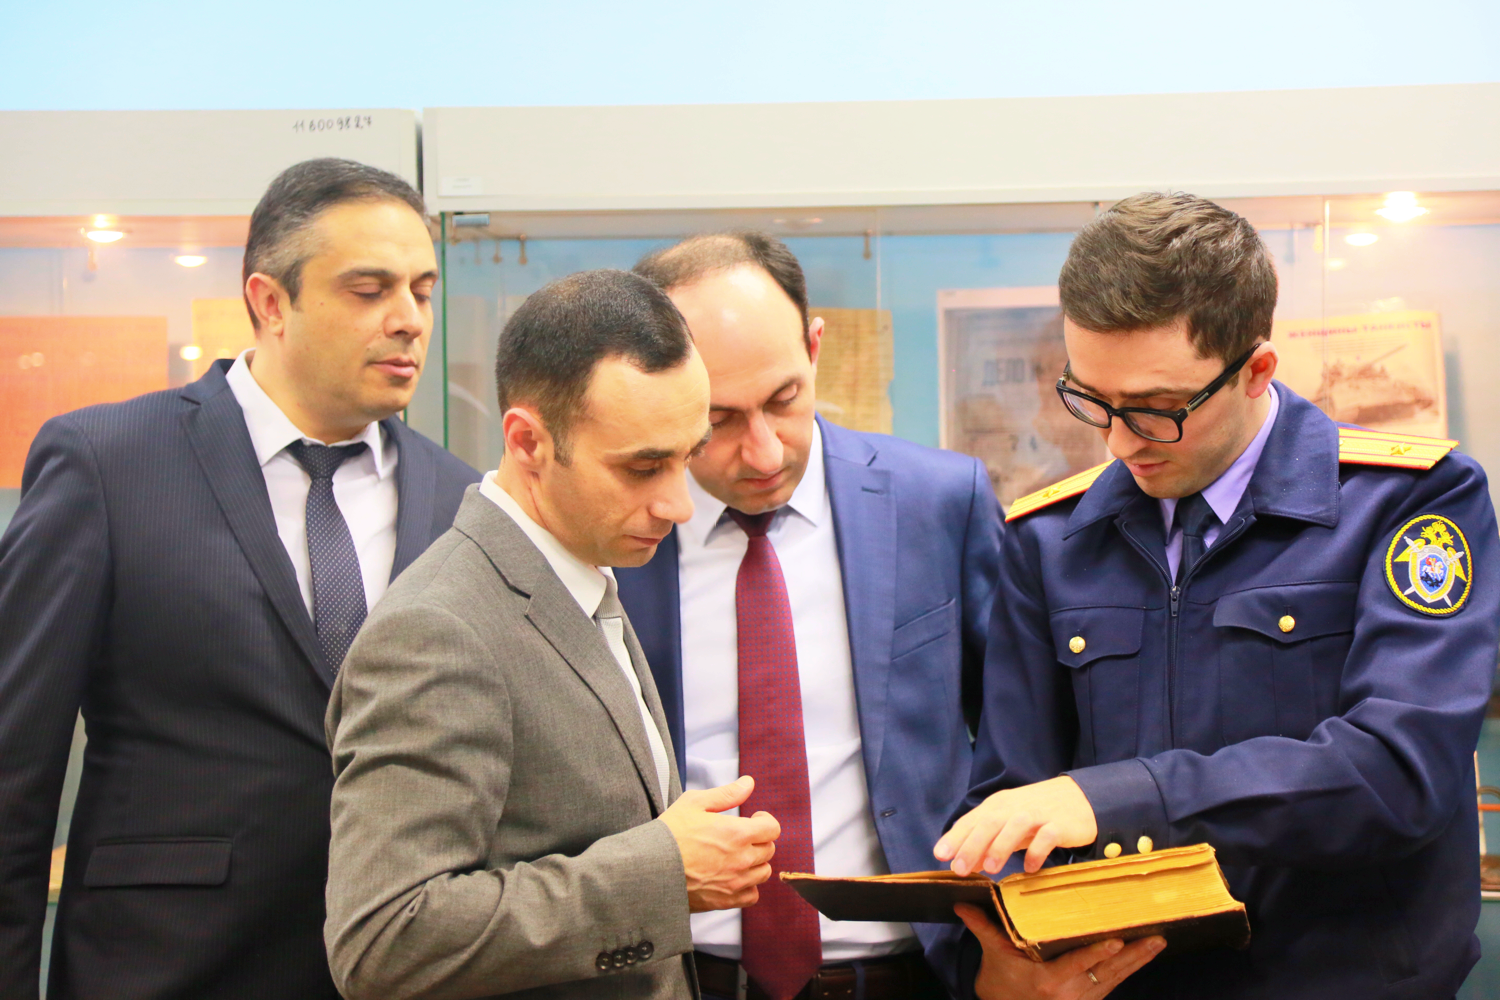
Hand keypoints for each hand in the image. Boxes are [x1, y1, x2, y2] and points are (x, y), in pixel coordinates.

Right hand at [660, 775, 780, 911]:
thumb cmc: (670, 833)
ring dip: (756, 863)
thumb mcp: (695, 803)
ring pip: (763, 873)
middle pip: (769, 850)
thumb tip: (748, 783)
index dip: (765, 821)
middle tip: (742, 837)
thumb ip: (727, 794)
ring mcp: (735, 882)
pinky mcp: (726, 901)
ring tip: (738, 857)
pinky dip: (748, 887)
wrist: (649, 868)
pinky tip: (734, 877)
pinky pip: (752, 896)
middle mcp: (742, 859)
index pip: (772, 829)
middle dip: (759, 840)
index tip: (754, 819)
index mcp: (737, 833)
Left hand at [934, 776, 1096, 874]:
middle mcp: (1014, 807)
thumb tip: (960, 862)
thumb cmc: (1037, 814)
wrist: (1079, 798)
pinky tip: (1029, 869)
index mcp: (998, 805)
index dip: (955, 837)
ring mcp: (1038, 814)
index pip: (972, 820)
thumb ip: (985, 842)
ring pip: (1015, 826)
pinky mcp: (1060, 824)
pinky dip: (1037, 852)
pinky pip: (1046, 837)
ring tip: (990, 868)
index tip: (939, 855)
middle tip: (959, 869)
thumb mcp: (1007, 825)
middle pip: (989, 822)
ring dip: (1000, 846)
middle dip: (972, 845)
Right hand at [955, 904, 1162, 999]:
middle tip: (1155, 938)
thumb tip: (961, 903)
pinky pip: (1115, 982)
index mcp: (1048, 981)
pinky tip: (1146, 952)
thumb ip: (983, 927)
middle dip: (1133, 955)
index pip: (1077, 965)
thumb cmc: (1002, 979)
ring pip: (1117, 978)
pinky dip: (1131, 968)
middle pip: (1108, 972)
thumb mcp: (994, 953)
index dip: (1097, 954)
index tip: (1116, 942)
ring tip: (1158, 941)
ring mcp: (1084, 998)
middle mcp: (1070, 993)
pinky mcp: (1091, 998)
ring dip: (1139, 960)